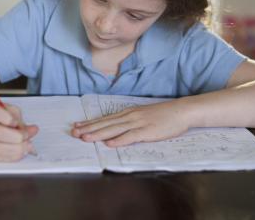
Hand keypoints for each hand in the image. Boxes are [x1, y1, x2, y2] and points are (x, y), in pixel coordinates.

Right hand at [0, 101, 38, 161]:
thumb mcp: (9, 110)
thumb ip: (21, 120)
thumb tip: (33, 130)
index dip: (8, 118)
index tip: (16, 122)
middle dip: (16, 137)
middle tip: (27, 136)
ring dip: (16, 149)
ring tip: (27, 146)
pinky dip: (12, 156)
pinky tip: (21, 152)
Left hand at [71, 102, 187, 146]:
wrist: (181, 111)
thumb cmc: (163, 114)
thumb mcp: (143, 115)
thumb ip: (129, 121)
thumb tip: (116, 129)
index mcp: (128, 113)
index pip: (105, 118)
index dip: (90, 123)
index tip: (77, 125)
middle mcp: (130, 116)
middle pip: (105, 123)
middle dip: (88, 128)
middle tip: (73, 132)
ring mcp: (138, 123)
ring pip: (114, 129)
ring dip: (98, 134)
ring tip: (85, 138)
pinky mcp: (147, 131)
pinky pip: (131, 136)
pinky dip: (119, 140)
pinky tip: (109, 143)